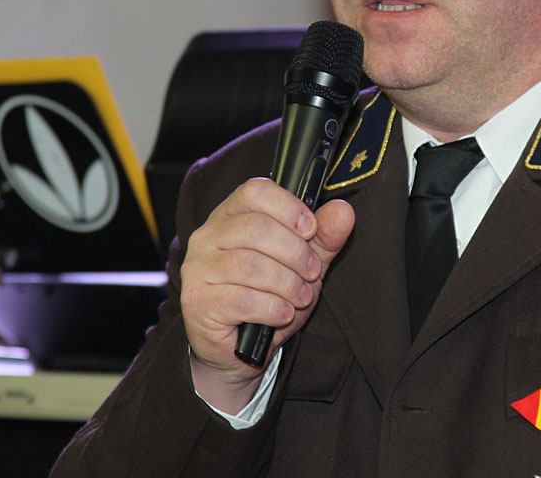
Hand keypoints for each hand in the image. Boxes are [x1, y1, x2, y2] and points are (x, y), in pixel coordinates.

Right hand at [180, 177, 353, 412]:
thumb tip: (343, 211)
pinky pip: (242, 300)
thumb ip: (324, 236)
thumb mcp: (303, 263)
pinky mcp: (197, 302)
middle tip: (311, 273)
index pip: (255, 191)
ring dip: (287, 284)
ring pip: (250, 265)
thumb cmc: (268, 297)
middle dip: (295, 253)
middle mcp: (207, 236)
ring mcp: (198, 269)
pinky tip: (283, 314)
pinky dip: (272, 308)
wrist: (237, 350)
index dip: (288, 207)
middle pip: (256, 228)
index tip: (311, 230)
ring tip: (300, 298)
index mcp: (230, 215)